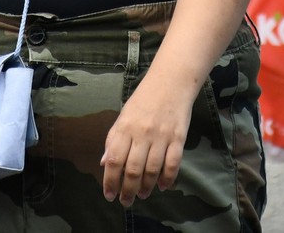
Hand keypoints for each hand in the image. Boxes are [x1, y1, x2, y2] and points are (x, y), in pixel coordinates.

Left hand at [100, 72, 196, 205]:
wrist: (171, 81)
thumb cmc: (144, 99)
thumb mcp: (123, 116)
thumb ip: (114, 139)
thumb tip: (104, 163)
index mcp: (124, 128)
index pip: (114, 160)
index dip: (110, 181)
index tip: (109, 195)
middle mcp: (141, 134)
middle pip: (133, 170)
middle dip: (128, 190)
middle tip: (126, 201)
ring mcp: (161, 136)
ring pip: (152, 170)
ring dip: (146, 187)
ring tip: (142, 195)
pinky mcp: (178, 138)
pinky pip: (173, 164)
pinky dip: (167, 178)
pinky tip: (162, 186)